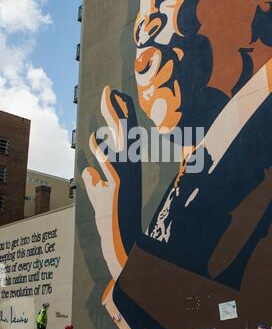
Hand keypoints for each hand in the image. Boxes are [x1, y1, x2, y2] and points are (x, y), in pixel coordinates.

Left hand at [82, 86, 141, 280]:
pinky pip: (108, 163)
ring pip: (120, 140)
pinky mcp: (118, 186)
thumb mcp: (98, 194)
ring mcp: (125, 175)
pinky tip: (93, 139)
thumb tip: (86, 170)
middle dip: (114, 109)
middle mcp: (128, 167)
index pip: (123, 136)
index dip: (118, 116)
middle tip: (109, 90)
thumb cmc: (109, 215)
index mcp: (125, 166)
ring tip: (108, 98)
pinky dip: (99, 150)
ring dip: (113, 118)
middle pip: (122, 132)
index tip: (113, 98)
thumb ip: (92, 179)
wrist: (119, 238)